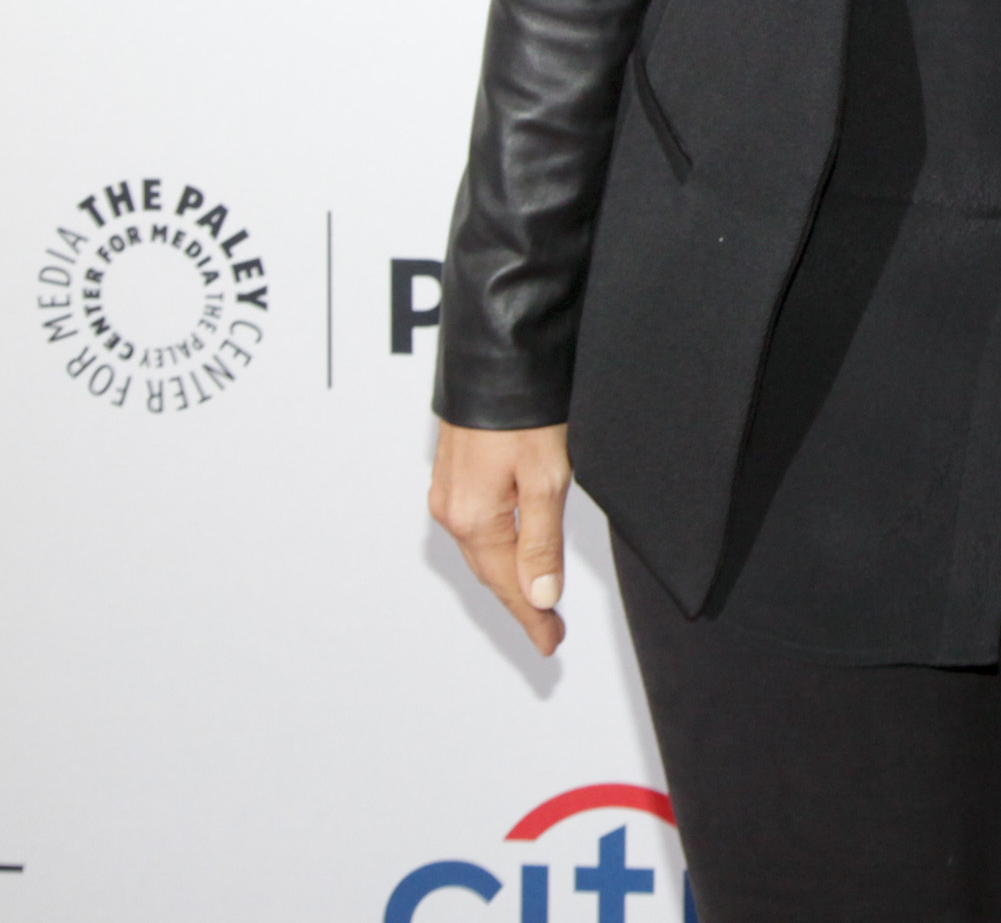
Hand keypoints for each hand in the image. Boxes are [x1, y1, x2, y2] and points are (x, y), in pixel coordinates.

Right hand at [431, 421, 572, 655]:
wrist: (497, 356)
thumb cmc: (523, 411)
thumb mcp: (546, 479)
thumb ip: (541, 542)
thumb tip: (542, 597)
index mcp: (474, 519)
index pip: (509, 585)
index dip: (533, 618)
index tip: (551, 644)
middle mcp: (452, 509)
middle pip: (492, 572)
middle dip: (522, 603)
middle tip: (549, 632)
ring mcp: (449, 491)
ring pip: (483, 550)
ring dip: (509, 578)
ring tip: (536, 602)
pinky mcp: (455, 472)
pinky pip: (477, 527)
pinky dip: (497, 549)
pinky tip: (512, 552)